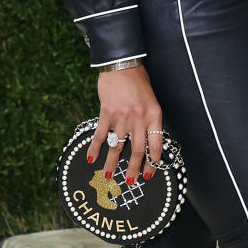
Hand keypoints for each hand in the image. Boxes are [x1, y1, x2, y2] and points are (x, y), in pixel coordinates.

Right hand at [87, 66, 163, 185]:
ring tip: (107, 176)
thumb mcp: (151, 100)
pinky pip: (100, 135)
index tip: (150, 174)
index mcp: (154, 115)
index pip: (156, 144)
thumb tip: (146, 141)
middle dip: (133, 169)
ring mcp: (122, 117)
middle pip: (137, 150)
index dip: (153, 162)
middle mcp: (139, 118)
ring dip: (111, 163)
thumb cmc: (139, 81)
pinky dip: (95, 148)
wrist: (122, 65)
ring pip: (117, 146)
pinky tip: (91, 159)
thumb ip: (149, 120)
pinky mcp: (107, 113)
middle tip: (129, 182)